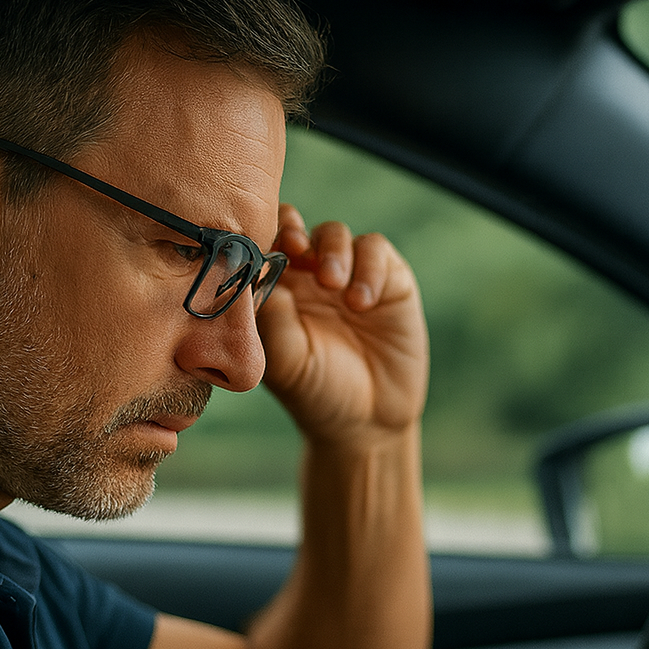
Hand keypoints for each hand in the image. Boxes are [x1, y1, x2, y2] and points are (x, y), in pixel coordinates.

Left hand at [256, 204, 427, 445]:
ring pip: (336, 234)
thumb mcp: (287, 361)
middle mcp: (309, 276)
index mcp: (277, 289)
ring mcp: (349, 275)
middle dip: (295, 230)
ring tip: (334, 284)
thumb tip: (261, 273)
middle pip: (298, 226)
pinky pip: (376, 251)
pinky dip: (368, 268)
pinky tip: (361, 302)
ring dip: (333, 250)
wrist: (366, 422)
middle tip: (297, 249)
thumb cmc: (315, 393)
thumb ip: (274, 318)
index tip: (262, 248)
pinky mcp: (387, 281)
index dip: (261, 234)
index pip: (263, 243)